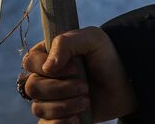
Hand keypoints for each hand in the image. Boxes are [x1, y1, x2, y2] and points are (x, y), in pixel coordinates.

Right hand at [21, 27, 136, 122]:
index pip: (29, 61)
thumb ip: (67, 42)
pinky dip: (60, 123)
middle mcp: (44, 77)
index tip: (75, 68)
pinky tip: (77, 118)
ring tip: (86, 101)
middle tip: (85, 87)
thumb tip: (48, 67)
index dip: (46, 67)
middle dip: (60, 89)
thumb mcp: (93, 38)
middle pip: (32, 87)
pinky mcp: (56, 116)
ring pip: (38, 107)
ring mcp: (49, 98)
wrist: (125, 84)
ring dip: (64, 106)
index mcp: (48, 55)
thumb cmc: (107, 57)